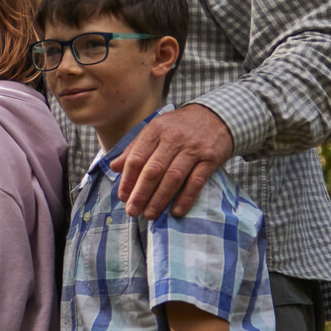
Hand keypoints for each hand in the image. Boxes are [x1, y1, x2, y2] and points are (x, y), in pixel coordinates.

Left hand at [112, 104, 232, 219]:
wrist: (217, 116)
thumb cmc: (179, 127)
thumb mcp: (155, 131)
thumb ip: (134, 149)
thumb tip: (114, 167)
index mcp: (155, 131)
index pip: (137, 158)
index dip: (128, 180)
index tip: (123, 197)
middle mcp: (173, 139)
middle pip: (153, 170)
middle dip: (141, 193)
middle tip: (133, 211)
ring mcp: (193, 149)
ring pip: (173, 177)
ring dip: (159, 199)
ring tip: (149, 214)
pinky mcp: (211, 159)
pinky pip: (196, 181)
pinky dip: (185, 198)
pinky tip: (176, 211)